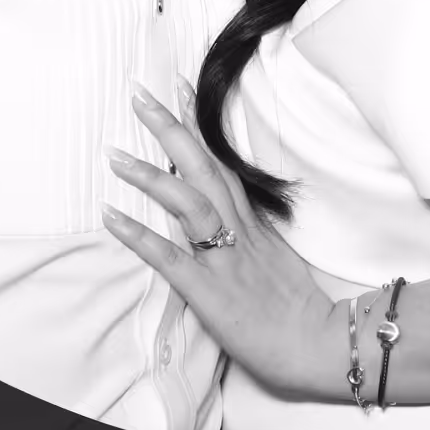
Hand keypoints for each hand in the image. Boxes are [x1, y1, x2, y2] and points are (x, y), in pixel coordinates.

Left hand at [102, 84, 346, 400]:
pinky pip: (169, 258)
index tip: (180, 87)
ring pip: (187, 203)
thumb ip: (253, 232)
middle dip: (170, 128)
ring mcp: (222, 258)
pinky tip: (112, 215)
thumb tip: (235, 216)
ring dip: (150, 176)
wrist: (317, 343)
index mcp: (252, 221)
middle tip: (139, 95)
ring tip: (114, 154)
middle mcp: (237, 229)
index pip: (220, 161)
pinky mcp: (208, 290)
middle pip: (202, 168)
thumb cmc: (298, 306)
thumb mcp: (278, 257)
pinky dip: (139, 235)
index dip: (198, 125)